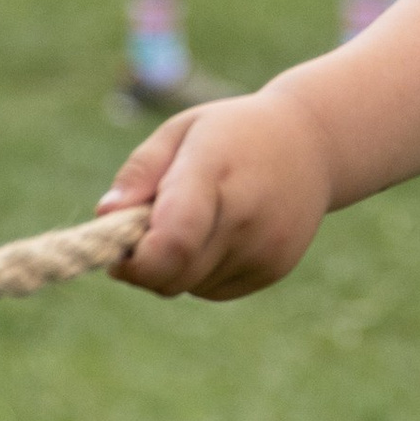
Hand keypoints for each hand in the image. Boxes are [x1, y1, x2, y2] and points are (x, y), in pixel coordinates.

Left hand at [98, 91, 333, 300]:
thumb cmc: (233, 133)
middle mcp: (246, 215)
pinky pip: (213, 289)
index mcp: (214, 170)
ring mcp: (265, 247)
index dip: (136, 260)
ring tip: (192, 221)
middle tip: (141, 231)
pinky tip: (218, 234)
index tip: (116, 249)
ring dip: (173, 266)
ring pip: (189, 285)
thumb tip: (105, 216)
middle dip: (144, 264)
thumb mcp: (182, 131)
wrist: (314, 144)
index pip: (173, 240)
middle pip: (173, 272)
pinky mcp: (274, 268)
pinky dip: (200, 272)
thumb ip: (140, 172)